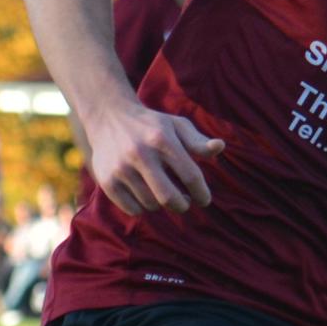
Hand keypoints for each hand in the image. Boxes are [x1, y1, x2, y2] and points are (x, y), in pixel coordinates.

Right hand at [90, 103, 222, 215]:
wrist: (108, 116)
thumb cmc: (152, 125)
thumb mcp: (177, 126)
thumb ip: (199, 141)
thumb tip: (220, 147)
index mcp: (161, 139)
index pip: (191, 176)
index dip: (201, 193)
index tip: (203, 199)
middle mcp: (140, 154)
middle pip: (170, 198)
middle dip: (183, 205)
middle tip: (185, 201)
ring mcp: (120, 168)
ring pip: (152, 205)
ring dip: (162, 204)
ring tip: (163, 192)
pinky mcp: (107, 180)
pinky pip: (133, 209)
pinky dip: (143, 208)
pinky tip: (145, 194)